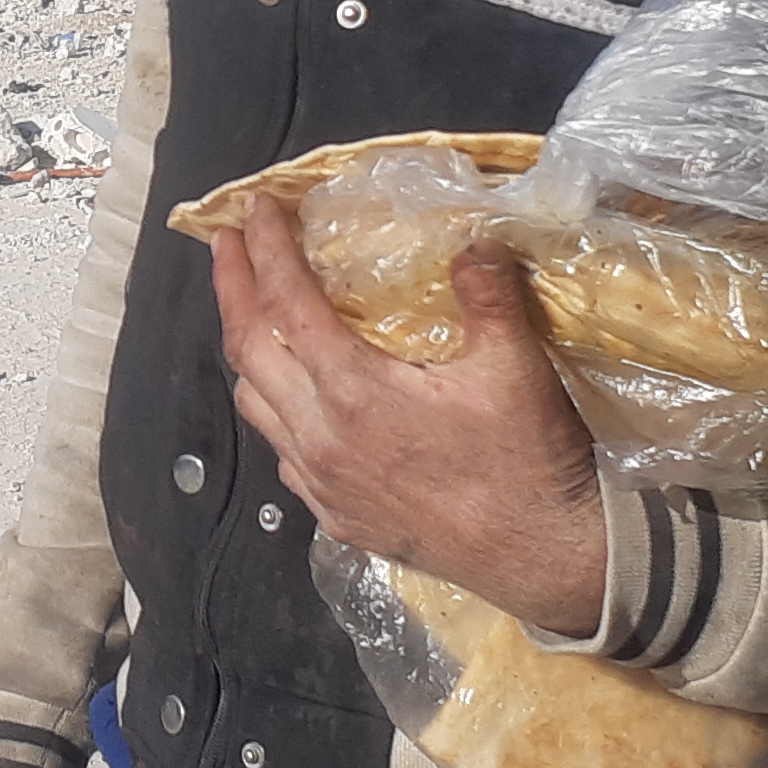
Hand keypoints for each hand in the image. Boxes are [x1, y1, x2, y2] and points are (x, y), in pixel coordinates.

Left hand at [212, 194, 605, 634]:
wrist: (539, 558)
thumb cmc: (527, 461)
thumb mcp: (515, 367)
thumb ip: (488, 294)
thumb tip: (474, 239)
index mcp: (354, 392)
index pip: (288, 303)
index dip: (266, 249)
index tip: (255, 208)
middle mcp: (321, 438)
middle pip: (248, 350)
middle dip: (231, 288)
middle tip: (227, 242)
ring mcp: (322, 484)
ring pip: (255, 405)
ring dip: (248, 352)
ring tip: (255, 313)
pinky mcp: (335, 516)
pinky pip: (283, 452)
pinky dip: (276, 411)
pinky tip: (298, 399)